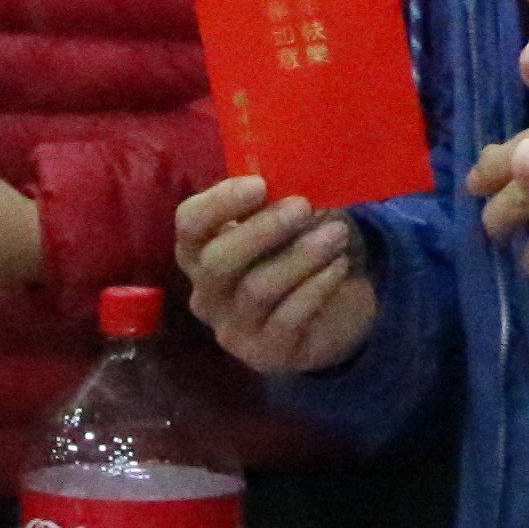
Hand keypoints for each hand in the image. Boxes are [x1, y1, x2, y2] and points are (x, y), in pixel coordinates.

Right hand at [176, 171, 377, 378]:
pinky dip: (317, 286)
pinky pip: (288, 317)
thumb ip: (274, 204)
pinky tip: (339, 266)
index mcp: (199, 253)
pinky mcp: (266, 353)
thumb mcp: (282, 227)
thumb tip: (292, 174)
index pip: (189, 226)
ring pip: (256, 289)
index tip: (260, 185)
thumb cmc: (295, 258)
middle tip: (303, 206)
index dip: (218, 204)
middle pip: (216, 262)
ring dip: (301, 256)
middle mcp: (206, 294)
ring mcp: (232, 329)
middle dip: (262, 230)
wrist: (329, 318)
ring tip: (336, 234)